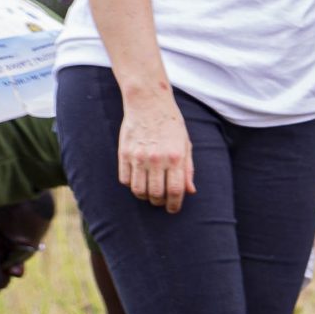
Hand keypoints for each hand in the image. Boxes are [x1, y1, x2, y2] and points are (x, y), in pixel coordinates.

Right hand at [118, 91, 193, 213]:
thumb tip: (190, 191)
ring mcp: (138, 157)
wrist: (148, 104)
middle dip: (160, 203)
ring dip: (145, 197)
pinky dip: (132, 186)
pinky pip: (125, 180)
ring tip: (150, 194)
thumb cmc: (171, 125)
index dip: (175, 205)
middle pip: (155, 194)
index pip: (175, 190)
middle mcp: (156, 159)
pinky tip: (139, 181)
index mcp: (175, 157)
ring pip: (138, 191)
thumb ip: (188, 169)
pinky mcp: (123, 154)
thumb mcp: (186, 144)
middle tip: (162, 201)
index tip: (174, 209)